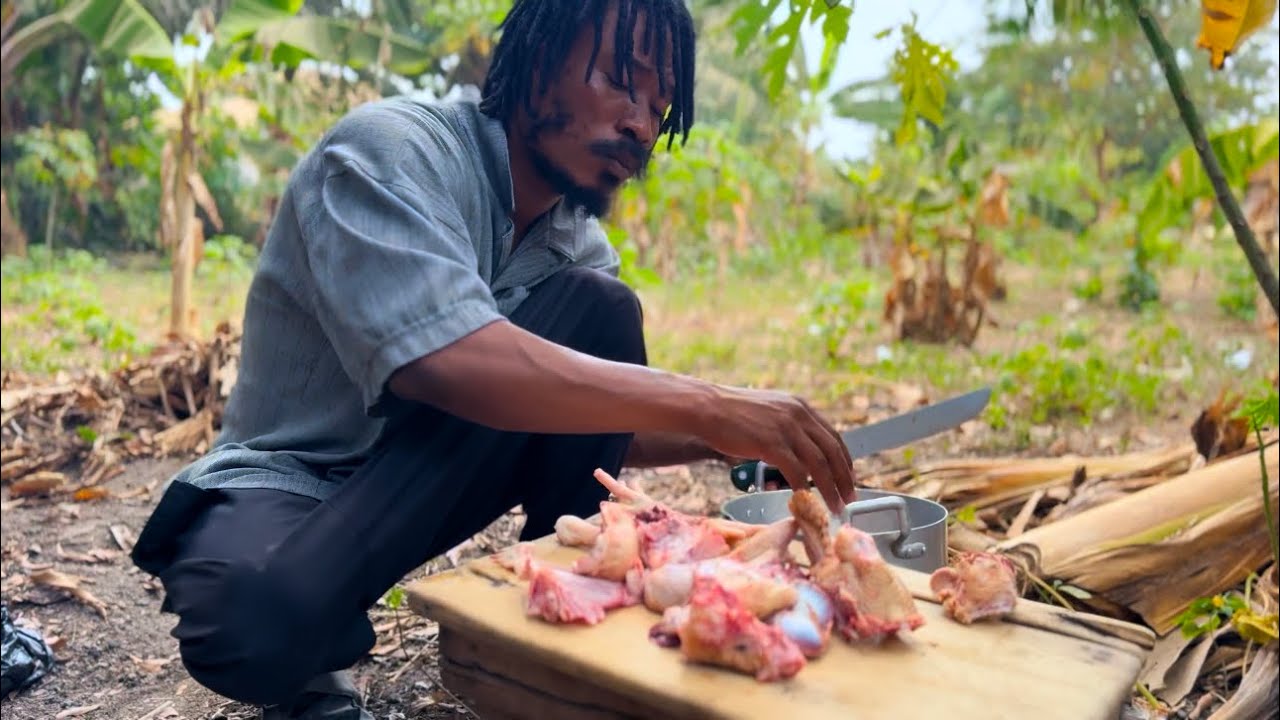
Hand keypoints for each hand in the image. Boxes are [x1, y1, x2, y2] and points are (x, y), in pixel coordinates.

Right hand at [694, 386, 854, 513]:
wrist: (707, 407)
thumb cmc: (730, 413)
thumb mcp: (768, 412)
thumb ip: (786, 428)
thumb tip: (796, 455)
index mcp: (800, 407)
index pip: (833, 436)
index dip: (844, 460)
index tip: (848, 477)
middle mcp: (798, 415)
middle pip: (832, 451)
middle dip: (844, 477)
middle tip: (849, 497)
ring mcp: (786, 429)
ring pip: (819, 464)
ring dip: (830, 488)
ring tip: (836, 505)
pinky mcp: (772, 444)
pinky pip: (796, 472)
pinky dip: (803, 489)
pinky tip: (806, 500)